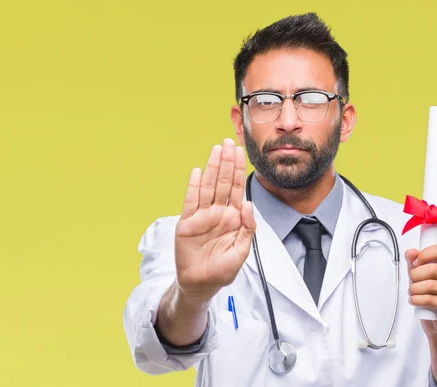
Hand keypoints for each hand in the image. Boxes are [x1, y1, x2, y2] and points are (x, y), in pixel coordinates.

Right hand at [174, 138, 255, 302]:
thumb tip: (249, 204)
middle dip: (227, 162)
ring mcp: (202, 216)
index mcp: (233, 218)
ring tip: (216, 150)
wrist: (201, 284)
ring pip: (208, 187)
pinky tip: (198, 172)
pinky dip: (194, 187)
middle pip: (223, 183)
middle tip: (228, 142)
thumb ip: (248, 228)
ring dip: (212, 168)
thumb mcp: (242, 251)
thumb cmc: (222, 270)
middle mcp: (218, 213)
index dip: (239, 170)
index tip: (240, 153)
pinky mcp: (187, 223)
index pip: (238, 189)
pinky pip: (191, 202)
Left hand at [405, 245, 436, 336]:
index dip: (424, 255)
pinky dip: (416, 299)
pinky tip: (414, 300)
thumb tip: (411, 252)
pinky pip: (430, 299)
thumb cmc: (428, 290)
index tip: (415, 262)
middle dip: (415, 275)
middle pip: (433, 269)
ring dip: (414, 289)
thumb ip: (413, 260)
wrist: (434, 317)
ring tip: (412, 291)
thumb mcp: (418, 271)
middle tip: (411, 281)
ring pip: (430, 285)